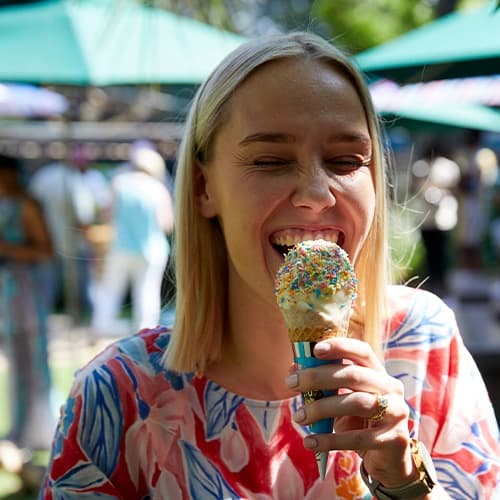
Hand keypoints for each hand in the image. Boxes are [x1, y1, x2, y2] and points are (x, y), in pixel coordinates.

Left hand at [286, 337, 418, 487]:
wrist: (388, 460)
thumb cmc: (358, 421)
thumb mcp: (341, 399)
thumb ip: (321, 384)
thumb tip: (293, 370)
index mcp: (377, 372)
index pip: (362, 351)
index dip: (339, 346)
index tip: (314, 350)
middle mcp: (391, 387)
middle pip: (353, 375)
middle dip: (318, 377)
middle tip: (292, 383)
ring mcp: (396, 412)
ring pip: (356, 403)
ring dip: (321, 408)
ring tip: (298, 416)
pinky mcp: (396, 439)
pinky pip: (357, 437)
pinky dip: (329, 440)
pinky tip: (310, 442)